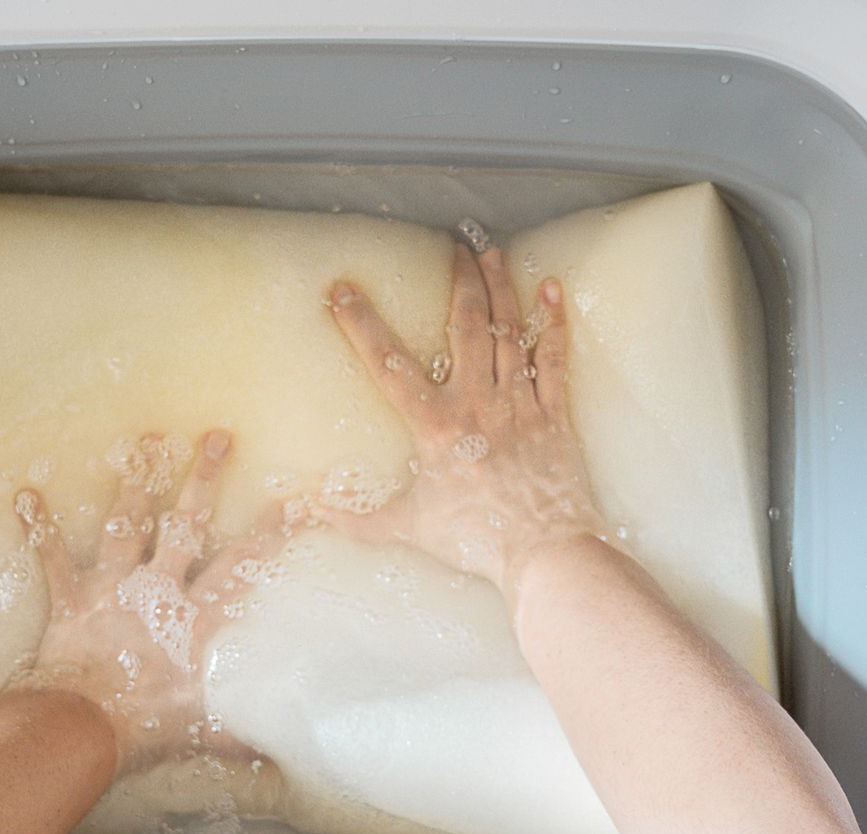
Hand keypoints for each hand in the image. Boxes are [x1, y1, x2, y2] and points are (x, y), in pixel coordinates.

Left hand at [10, 430, 289, 774]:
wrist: (83, 727)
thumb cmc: (148, 728)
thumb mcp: (208, 732)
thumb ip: (244, 737)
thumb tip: (283, 758)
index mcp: (197, 618)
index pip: (243, 568)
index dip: (270, 534)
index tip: (293, 501)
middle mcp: (159, 590)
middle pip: (186, 524)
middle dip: (203, 479)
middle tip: (216, 436)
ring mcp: (114, 590)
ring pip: (128, 525)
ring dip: (136, 482)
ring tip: (143, 441)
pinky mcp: (72, 601)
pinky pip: (52, 560)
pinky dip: (40, 528)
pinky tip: (26, 494)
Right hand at [318, 244, 604, 595]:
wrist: (543, 551)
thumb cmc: (475, 540)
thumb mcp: (407, 529)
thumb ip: (358, 517)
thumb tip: (312, 508)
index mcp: (437, 426)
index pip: (390, 364)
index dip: (362, 325)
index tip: (341, 291)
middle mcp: (478, 403)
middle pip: (465, 326)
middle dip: (456, 282)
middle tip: (450, 248)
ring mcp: (520, 403)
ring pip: (509, 332)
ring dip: (500, 288)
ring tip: (491, 252)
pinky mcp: (553, 414)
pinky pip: (554, 358)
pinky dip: (554, 322)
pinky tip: (552, 290)